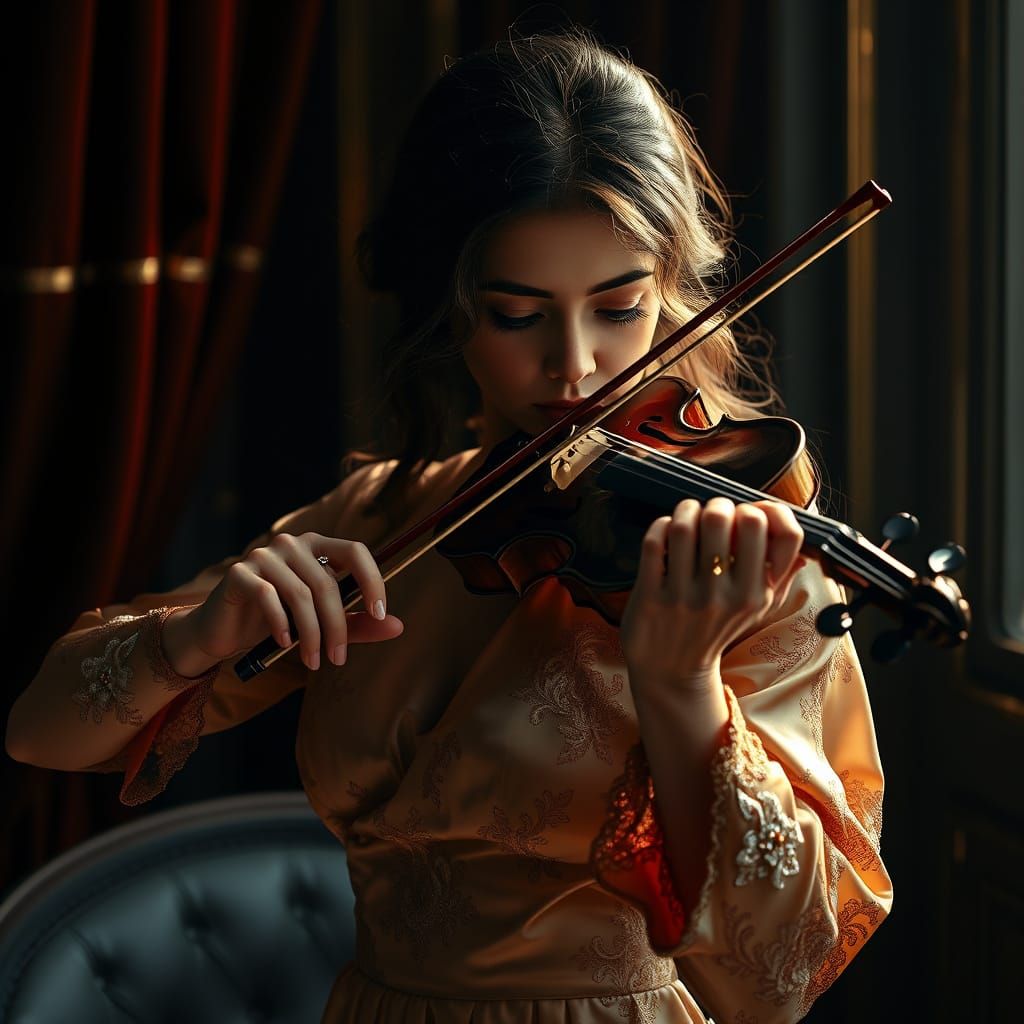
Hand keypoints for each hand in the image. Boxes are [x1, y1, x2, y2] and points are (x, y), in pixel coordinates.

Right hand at [172, 532, 403, 672]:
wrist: (223, 632)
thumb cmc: (278, 623)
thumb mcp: (322, 624)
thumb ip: (358, 623)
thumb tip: (398, 626)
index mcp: (317, 547)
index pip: (355, 551)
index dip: (373, 580)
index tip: (381, 613)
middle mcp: (292, 544)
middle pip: (328, 583)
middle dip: (337, 626)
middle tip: (337, 659)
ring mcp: (264, 555)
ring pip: (301, 594)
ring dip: (311, 634)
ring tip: (313, 661)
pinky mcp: (239, 572)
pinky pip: (269, 597)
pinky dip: (281, 625)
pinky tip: (285, 644)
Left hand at [620, 497, 804, 690]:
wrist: (673, 671)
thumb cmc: (717, 628)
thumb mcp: (758, 609)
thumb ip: (781, 576)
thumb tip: (805, 547)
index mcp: (756, 594)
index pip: (780, 533)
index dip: (762, 511)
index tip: (746, 517)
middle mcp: (724, 596)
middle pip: (726, 517)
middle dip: (718, 504)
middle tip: (711, 514)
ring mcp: (685, 597)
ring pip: (685, 525)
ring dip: (685, 510)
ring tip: (687, 516)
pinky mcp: (651, 598)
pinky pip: (655, 542)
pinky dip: (660, 527)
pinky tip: (665, 533)